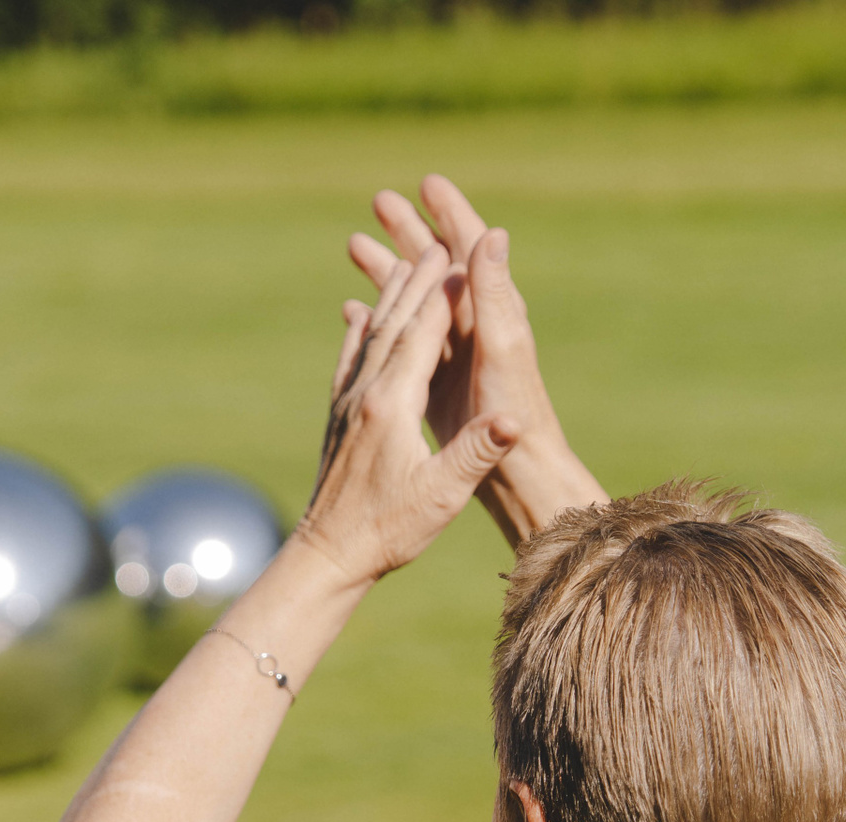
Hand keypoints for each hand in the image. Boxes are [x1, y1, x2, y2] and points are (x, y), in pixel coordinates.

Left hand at [297, 243, 521, 586]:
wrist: (328, 554)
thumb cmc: (389, 530)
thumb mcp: (440, 495)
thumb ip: (476, 452)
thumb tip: (516, 419)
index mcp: (392, 407)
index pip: (421, 336)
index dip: (442, 296)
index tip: (459, 259)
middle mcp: (364, 396)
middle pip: (394, 323)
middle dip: (416, 282)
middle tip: (435, 243)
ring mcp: (347, 405)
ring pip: (369, 336)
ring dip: (389, 297)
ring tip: (402, 262)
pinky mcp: (338, 418)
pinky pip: (349, 360)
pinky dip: (358, 330)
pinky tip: (357, 315)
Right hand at [348, 176, 607, 543]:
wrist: (515, 473)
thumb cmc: (514, 417)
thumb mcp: (503, 348)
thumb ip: (493, 293)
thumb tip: (491, 232)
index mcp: (493, 312)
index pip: (471, 248)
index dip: (450, 214)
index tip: (427, 182)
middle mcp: (475, 327)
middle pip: (439, 267)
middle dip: (410, 232)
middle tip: (379, 200)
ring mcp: (455, 353)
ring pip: (417, 299)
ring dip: (390, 270)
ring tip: (354, 242)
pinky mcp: (437, 380)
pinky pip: (406, 338)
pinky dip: (382, 318)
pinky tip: (354, 310)